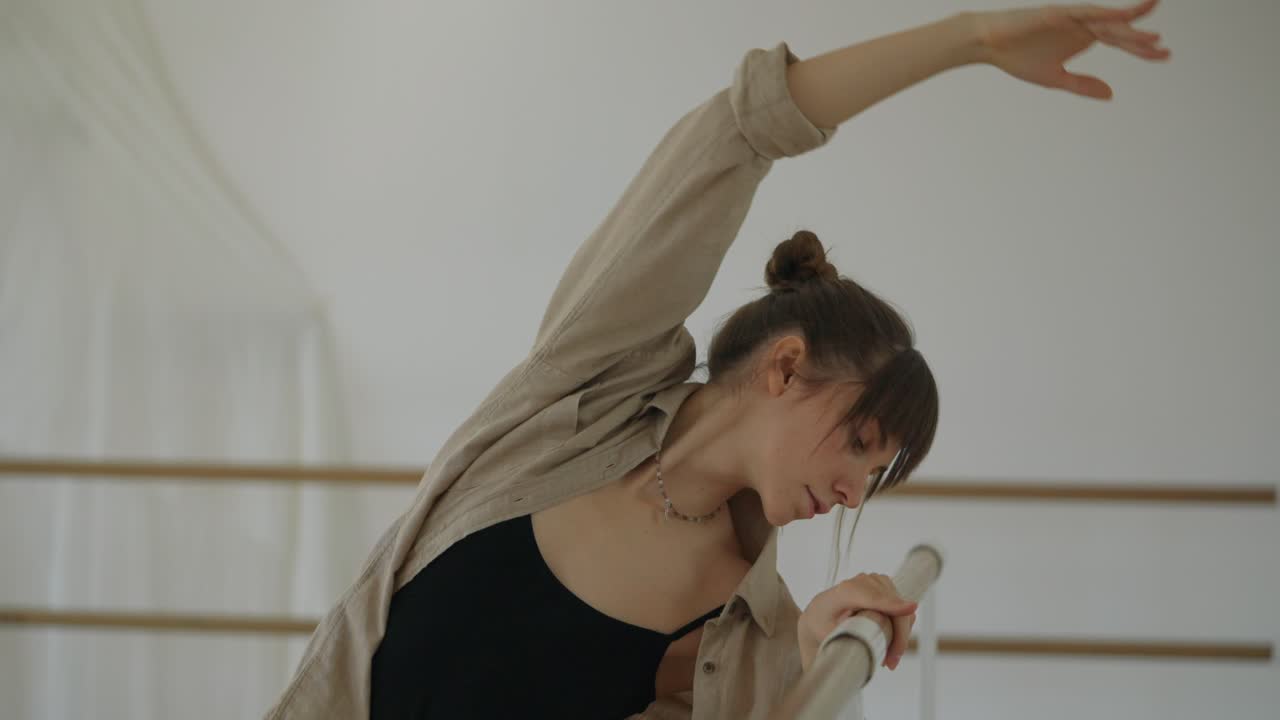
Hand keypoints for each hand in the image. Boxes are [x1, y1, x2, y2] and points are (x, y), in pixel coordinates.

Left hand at [797, 573, 916, 672]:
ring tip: (889, 658)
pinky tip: (890, 645)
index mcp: (843, 592)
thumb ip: (843, 641)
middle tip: (891, 662)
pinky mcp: (885, 588)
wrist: (819, 614)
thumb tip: (863, 653)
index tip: (910, 608)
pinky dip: (900, 628)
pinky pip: (902, 609)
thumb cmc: (820, 625)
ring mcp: (875, 583)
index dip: (889, 603)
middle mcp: (861, 582)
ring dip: (900, 634)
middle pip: (892, 605)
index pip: (869, 596)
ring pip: (900, 607)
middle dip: (898, 635)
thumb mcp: (826, 636)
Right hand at [973, 0, 1169, 99]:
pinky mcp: (1058, 12)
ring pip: (1108, 22)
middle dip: (1141, 41)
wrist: (989, 44)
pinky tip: (1122, 16)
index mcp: (1085, 36)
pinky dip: (1105, 14)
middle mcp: (1084, 23)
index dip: (1142, 49)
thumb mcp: (1055, 78)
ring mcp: (1073, 16)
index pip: (1121, 41)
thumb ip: (1082, 85)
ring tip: (1152, 36)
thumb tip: (1111, 94)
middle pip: (1120, 31)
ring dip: (1129, 27)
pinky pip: (1086, 12)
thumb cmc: (1018, 57)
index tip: (1164, 54)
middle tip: (1163, 49)